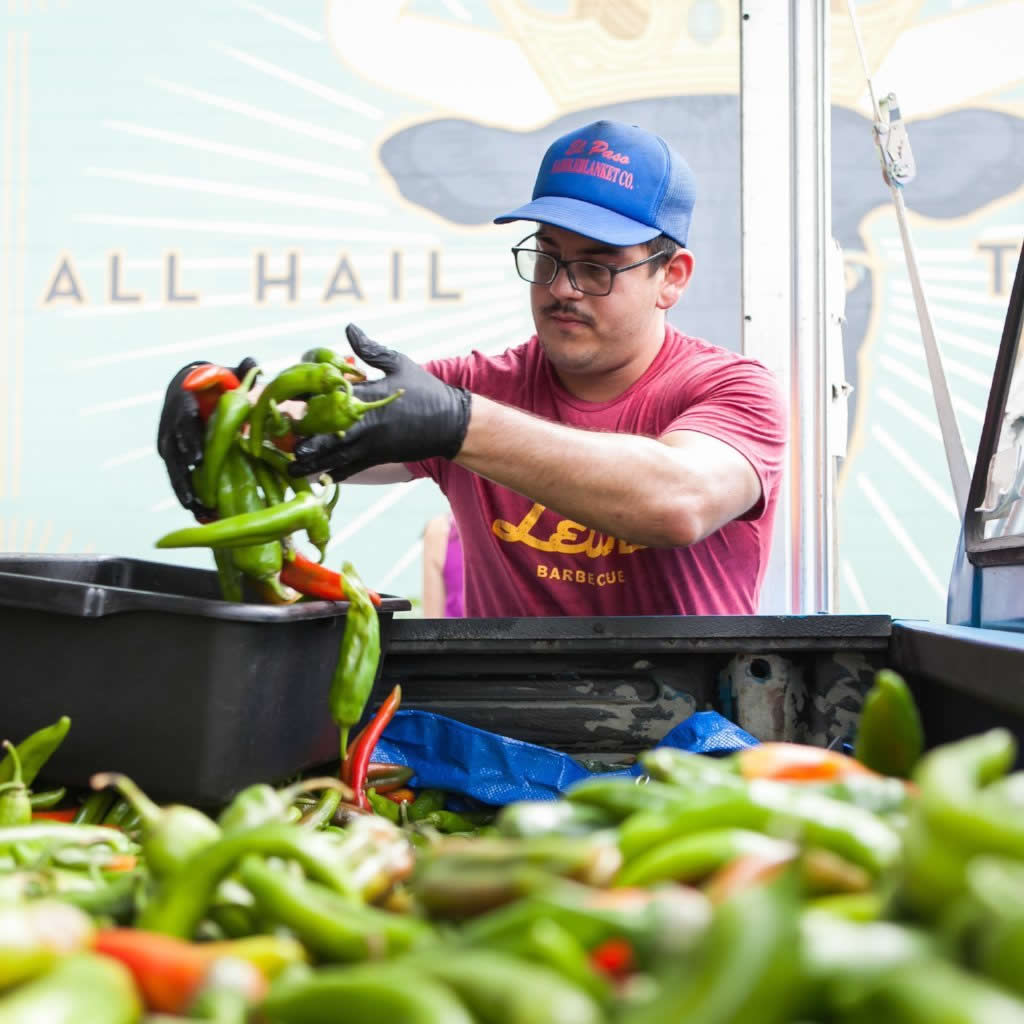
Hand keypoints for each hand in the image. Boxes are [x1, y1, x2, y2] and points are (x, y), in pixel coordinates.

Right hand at [156, 357, 258, 516]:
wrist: (186, 388)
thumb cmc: (211, 383)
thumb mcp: (224, 373)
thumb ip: (241, 370)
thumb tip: (255, 364)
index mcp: (183, 405)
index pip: (183, 423)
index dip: (189, 441)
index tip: (197, 458)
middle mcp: (171, 426)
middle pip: (175, 454)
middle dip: (185, 477)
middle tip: (196, 497)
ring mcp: (169, 444)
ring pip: (174, 471)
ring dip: (185, 492)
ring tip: (198, 511)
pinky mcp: (173, 458)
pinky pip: (178, 478)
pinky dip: (188, 495)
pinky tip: (199, 514)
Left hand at [289, 325, 470, 479]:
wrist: (452, 423)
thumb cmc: (426, 391)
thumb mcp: (400, 364)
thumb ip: (370, 350)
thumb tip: (349, 328)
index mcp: (369, 396)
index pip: (330, 396)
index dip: (307, 398)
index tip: (288, 399)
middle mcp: (367, 423)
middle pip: (326, 433)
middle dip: (304, 438)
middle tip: (282, 442)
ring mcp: (372, 444)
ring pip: (335, 456)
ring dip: (312, 462)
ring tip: (290, 467)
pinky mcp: (379, 457)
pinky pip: (351, 468)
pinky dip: (333, 473)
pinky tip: (317, 476)